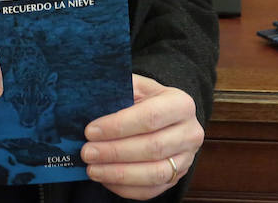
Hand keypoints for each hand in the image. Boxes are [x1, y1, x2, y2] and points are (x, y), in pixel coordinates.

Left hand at [80, 74, 203, 198]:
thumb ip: (121, 90)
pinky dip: (125, 188)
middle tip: (87, 152)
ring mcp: (186, 159)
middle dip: (114, 152)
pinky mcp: (177, 178)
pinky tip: (105, 179)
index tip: (91, 131)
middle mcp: (190, 133)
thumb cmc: (148, 101)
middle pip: (152, 147)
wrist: (168, 117)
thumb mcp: (138, 87)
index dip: (118, 126)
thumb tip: (92, 100)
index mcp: (181, 104)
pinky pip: (151, 190)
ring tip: (92, 169)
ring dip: (119, 174)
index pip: (150, 117)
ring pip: (154, 173)